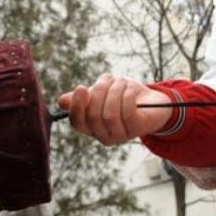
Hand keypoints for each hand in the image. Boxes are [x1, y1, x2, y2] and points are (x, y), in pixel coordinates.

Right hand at [57, 74, 173, 144]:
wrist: (154, 103)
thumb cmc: (124, 96)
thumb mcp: (102, 93)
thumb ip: (84, 98)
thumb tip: (61, 101)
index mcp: (93, 127)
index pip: (77, 123)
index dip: (76, 107)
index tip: (81, 87)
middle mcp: (105, 136)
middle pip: (93, 117)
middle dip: (99, 93)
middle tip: (108, 79)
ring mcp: (122, 135)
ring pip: (109, 115)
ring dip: (114, 92)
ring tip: (120, 81)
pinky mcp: (137, 129)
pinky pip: (127, 113)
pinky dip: (127, 95)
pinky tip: (129, 88)